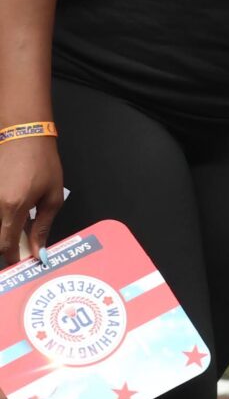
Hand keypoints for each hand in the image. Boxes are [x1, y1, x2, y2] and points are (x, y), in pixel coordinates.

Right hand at [0, 134, 65, 261]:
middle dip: (6, 247)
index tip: (21, 262)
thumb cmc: (43, 163)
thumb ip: (43, 225)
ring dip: (3, 232)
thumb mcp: (52, 196)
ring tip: (18, 233)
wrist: (24, 136)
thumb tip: (39, 249)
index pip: (6, 243)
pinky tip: (11, 218)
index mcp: (13, 206)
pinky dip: (1, 219)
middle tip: (20, 250)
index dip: (12, 257)